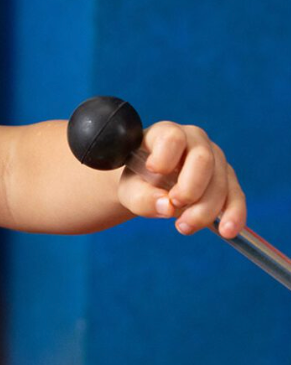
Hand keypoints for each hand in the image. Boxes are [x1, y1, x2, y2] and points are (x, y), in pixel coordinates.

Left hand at [118, 122, 245, 237]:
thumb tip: (167, 207)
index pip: (172, 137)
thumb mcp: (130, 190)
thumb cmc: (139, 182)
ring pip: (220, 181)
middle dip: (190, 188)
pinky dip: (233, 214)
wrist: (150, 187)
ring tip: (184, 226)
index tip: (153, 172)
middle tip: (174, 205)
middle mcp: (195, 141)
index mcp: (166, 134)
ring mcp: (215, 158)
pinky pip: (236, 196)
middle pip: (203, 160)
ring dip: (205, 209)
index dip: (165, 156)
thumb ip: (142, 198)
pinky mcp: (227, 179)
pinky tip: (227, 230)